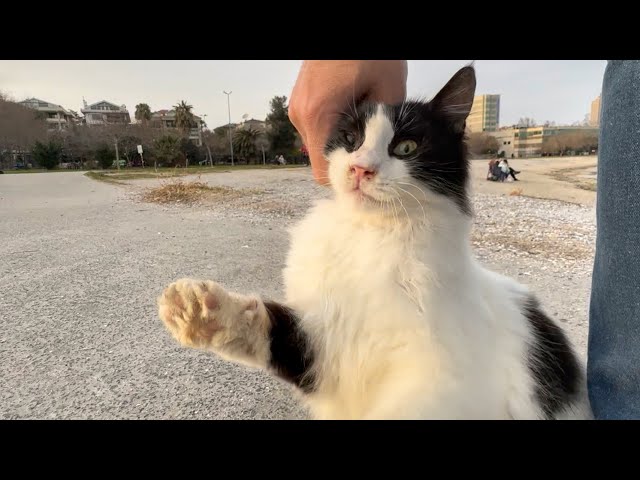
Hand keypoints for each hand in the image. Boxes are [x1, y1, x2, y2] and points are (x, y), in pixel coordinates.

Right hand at [289, 60, 407, 184]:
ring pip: (321, 143)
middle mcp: (301, 115)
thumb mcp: (388, 89)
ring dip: (343, 143)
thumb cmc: (370, 50)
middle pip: (323, 160)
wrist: (345, 19)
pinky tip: (355, 113)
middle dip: (348, 161)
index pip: (325, 173)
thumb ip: (385, 129)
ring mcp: (298, 105)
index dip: (349, 179)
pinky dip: (335, 127)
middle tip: (376, 153)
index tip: (370, 177)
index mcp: (318, 116)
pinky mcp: (302, 97)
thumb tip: (385, 158)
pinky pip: (318, 125)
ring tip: (368, 128)